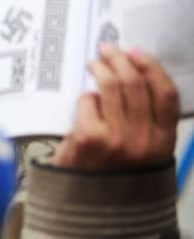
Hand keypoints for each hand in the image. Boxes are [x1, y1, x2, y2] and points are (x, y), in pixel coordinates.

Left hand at [52, 45, 179, 169]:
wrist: (84, 201)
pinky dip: (84, 97)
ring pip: (111, 86)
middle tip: (107, 50)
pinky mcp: (89, 137)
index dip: (152, 66)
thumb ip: (146, 120)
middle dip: (120, 59)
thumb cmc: (112, 170)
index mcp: (163, 142)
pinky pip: (87, 100)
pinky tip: (84, 101)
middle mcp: (144, 141)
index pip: (166, 93)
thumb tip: (134, 72)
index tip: (137, 51)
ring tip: (93, 62)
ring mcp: (116, 139)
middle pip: (135, 84)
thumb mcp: (142, 150)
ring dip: (100, 67)